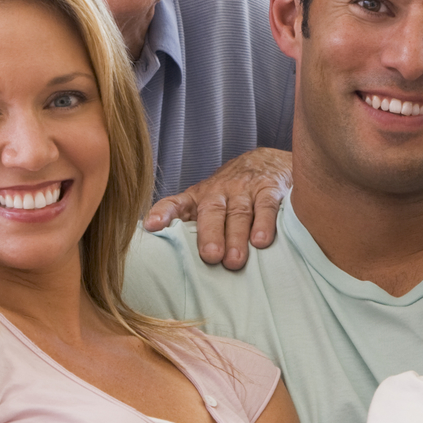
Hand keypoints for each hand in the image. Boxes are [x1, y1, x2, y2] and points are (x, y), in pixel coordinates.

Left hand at [143, 148, 291, 268]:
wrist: (267, 160)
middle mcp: (219, 191)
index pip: (176, 203)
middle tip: (210, 256)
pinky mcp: (270, 188)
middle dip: (210, 234)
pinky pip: (266, 205)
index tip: (152, 226)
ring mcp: (245, 189)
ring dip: (236, 236)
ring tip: (234, 260)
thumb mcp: (208, 204)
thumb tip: (170, 263)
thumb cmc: (231, 194)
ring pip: (239, 212)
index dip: (163, 213)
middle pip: (212, 211)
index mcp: (198, 197)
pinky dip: (264, 223)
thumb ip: (192, 227)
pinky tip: (261, 241)